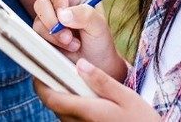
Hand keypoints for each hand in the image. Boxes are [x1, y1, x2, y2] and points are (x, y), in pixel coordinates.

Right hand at [31, 0, 123, 77]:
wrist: (97, 65)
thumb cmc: (100, 41)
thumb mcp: (99, 26)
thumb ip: (84, 15)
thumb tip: (62, 14)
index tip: (64, 13)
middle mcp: (56, 5)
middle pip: (41, 3)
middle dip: (52, 21)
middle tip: (68, 35)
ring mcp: (48, 21)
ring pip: (38, 22)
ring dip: (55, 36)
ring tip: (74, 45)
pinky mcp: (43, 37)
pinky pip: (37, 37)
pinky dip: (52, 44)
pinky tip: (68, 49)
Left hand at [33, 59, 160, 121]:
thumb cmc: (141, 120)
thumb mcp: (126, 97)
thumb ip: (101, 80)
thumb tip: (80, 63)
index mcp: (87, 111)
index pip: (51, 98)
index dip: (41, 83)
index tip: (40, 67)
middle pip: (53, 104)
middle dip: (51, 86)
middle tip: (58, 67)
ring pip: (62, 112)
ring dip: (62, 96)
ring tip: (75, 79)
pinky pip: (71, 118)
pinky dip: (73, 105)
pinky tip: (87, 95)